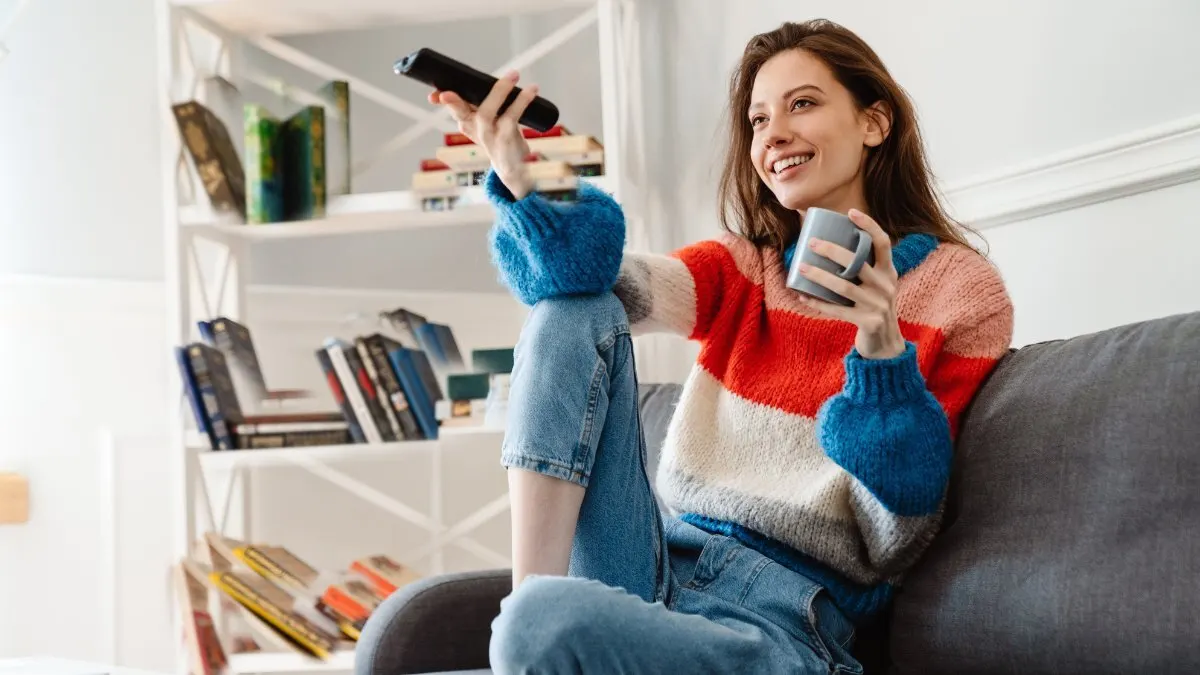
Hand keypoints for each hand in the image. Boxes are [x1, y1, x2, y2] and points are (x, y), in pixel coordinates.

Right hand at [427, 70, 539, 198]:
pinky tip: (531, 89)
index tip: (436, 95)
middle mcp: (475, 128)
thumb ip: (474, 102)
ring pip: (487, 113)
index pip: (453, 108)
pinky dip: (522, 101)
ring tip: (512, 75)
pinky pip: (512, 116)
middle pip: (462, 113)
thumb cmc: (497, 136)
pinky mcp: (506, 138)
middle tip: (447, 94)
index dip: (444, 100)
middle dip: (454, 102)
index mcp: (467, 121)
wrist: (512, 165)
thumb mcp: (482, 120)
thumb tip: (472, 81)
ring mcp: (490, 135)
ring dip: (499, 92)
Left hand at [794, 208, 906, 359]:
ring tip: (800, 267)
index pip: (883, 242)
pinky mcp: (868, 322)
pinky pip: (837, 310)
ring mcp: (878, 305)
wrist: (885, 344)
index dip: (869, 225)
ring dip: (819, 276)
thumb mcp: (877, 285)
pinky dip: (817, 302)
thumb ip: (863, 268)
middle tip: (811, 243)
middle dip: (832, 250)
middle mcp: (886, 286)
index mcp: (889, 272)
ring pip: (843, 287)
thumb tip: (829, 244)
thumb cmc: (873, 307)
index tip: (850, 212)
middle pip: (857, 262)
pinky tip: (801, 295)